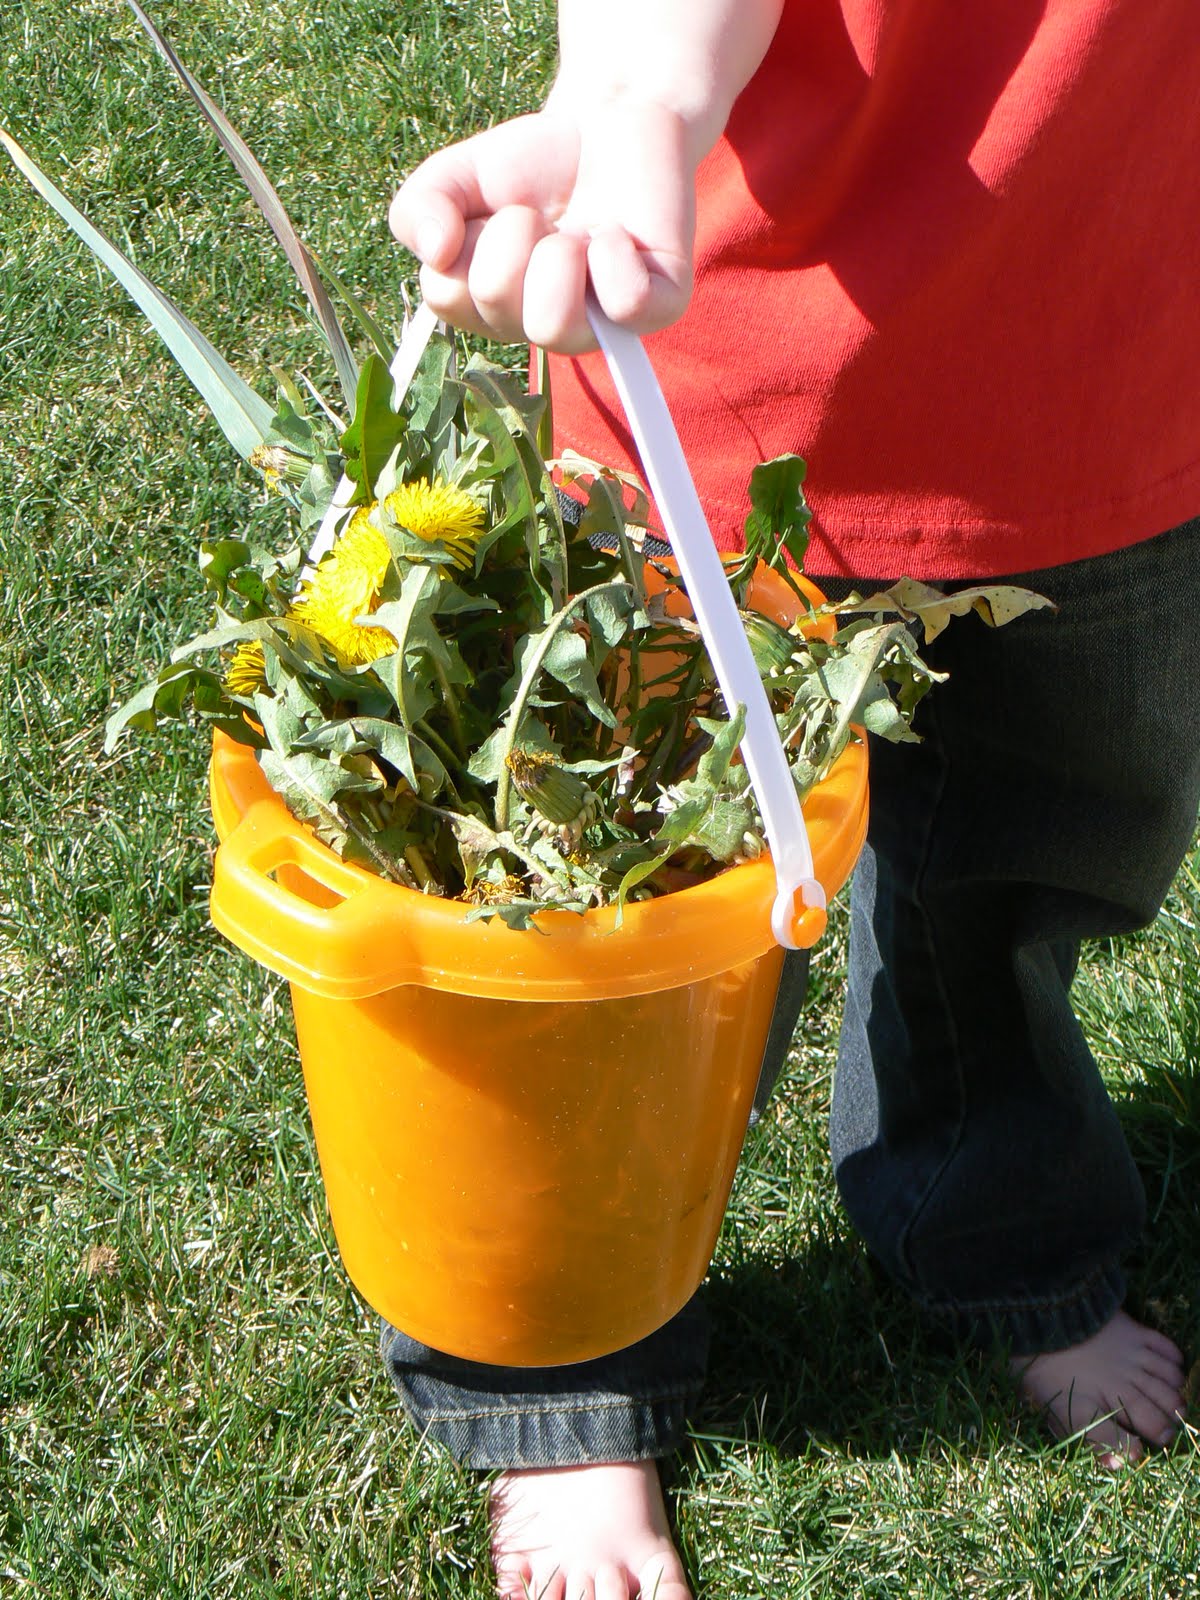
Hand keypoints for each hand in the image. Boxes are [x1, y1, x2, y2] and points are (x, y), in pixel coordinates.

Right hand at [389, 94, 697, 352]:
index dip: (464, 236)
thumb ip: (418, 210)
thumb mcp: (456, 176)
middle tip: (543, 216)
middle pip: (495, 300)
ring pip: (553, 322)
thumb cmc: (534, 167)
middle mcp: (542, 328)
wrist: (610, 123)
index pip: (447, 295)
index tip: (494, 215)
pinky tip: (618, 235)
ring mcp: (601, 326)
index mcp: (492, 311)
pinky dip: (614, 254)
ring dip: (557, 253)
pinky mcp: (657, 306)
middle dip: (513, 230)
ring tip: (578, 232)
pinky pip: (624, 303)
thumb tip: (435, 252)